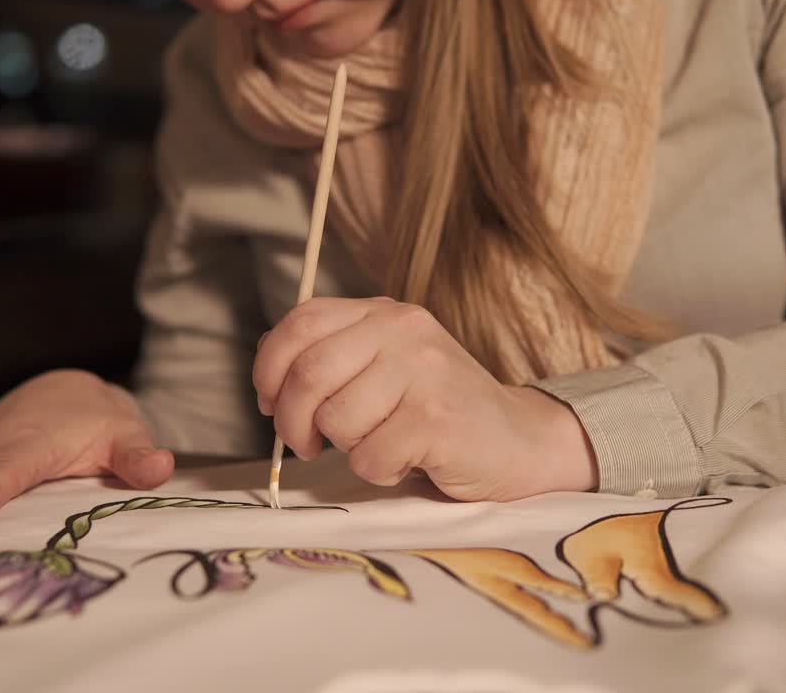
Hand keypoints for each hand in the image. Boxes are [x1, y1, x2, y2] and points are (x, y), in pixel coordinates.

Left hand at [253, 297, 597, 500]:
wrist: (518, 440)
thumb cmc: (435, 411)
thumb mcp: (384, 365)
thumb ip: (333, 357)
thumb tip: (267, 373)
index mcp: (384, 313)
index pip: (301, 323)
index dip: (269, 367)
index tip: (269, 402)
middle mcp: (404, 331)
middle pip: (308, 374)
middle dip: (292, 421)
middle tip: (306, 445)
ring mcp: (424, 371)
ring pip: (336, 420)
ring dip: (345, 449)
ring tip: (380, 444)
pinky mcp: (437, 418)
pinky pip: (369, 456)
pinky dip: (376, 471)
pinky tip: (405, 460)